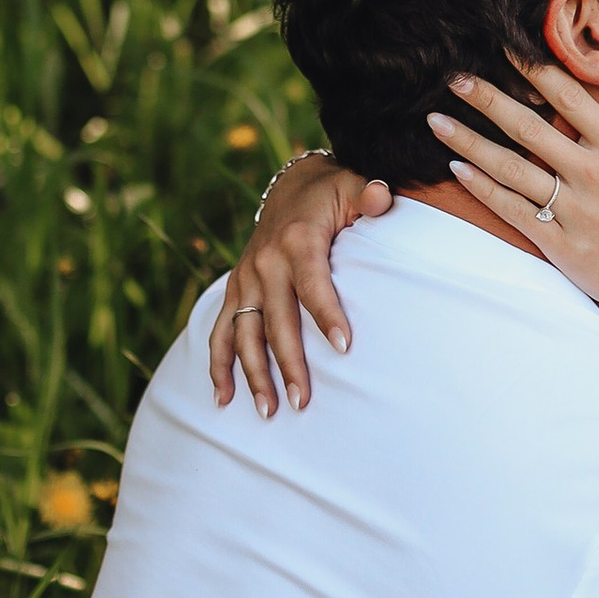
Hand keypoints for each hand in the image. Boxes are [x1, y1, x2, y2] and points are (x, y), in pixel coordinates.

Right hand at [208, 155, 392, 413]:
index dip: (327, 314)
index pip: (313, 283)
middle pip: (276, 320)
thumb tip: (381, 196)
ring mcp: (246, 278)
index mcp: (297, 240)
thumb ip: (368, 194)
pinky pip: (220, 331)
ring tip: (268, 411)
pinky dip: (217, 364)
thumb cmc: (331, 194)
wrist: (292, 187)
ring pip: (244, 333)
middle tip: (302, 401)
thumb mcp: (351, 186)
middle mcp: (265, 262)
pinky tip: (223, 399)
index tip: (344, 347)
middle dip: (289, 363)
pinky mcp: (235, 289)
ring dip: (253, 373)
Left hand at [431, 56, 598, 330]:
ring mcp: (574, 211)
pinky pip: (512, 210)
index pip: (569, 97)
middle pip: (528, 128)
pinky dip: (483, 189)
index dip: (533, 68)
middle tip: (453, 77)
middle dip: (487, 99)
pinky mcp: (559, 244)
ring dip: (469, 143)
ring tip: (435, 120)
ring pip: (511, 169)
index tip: (502, 45)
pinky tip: (457, 169)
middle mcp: (593, 175)